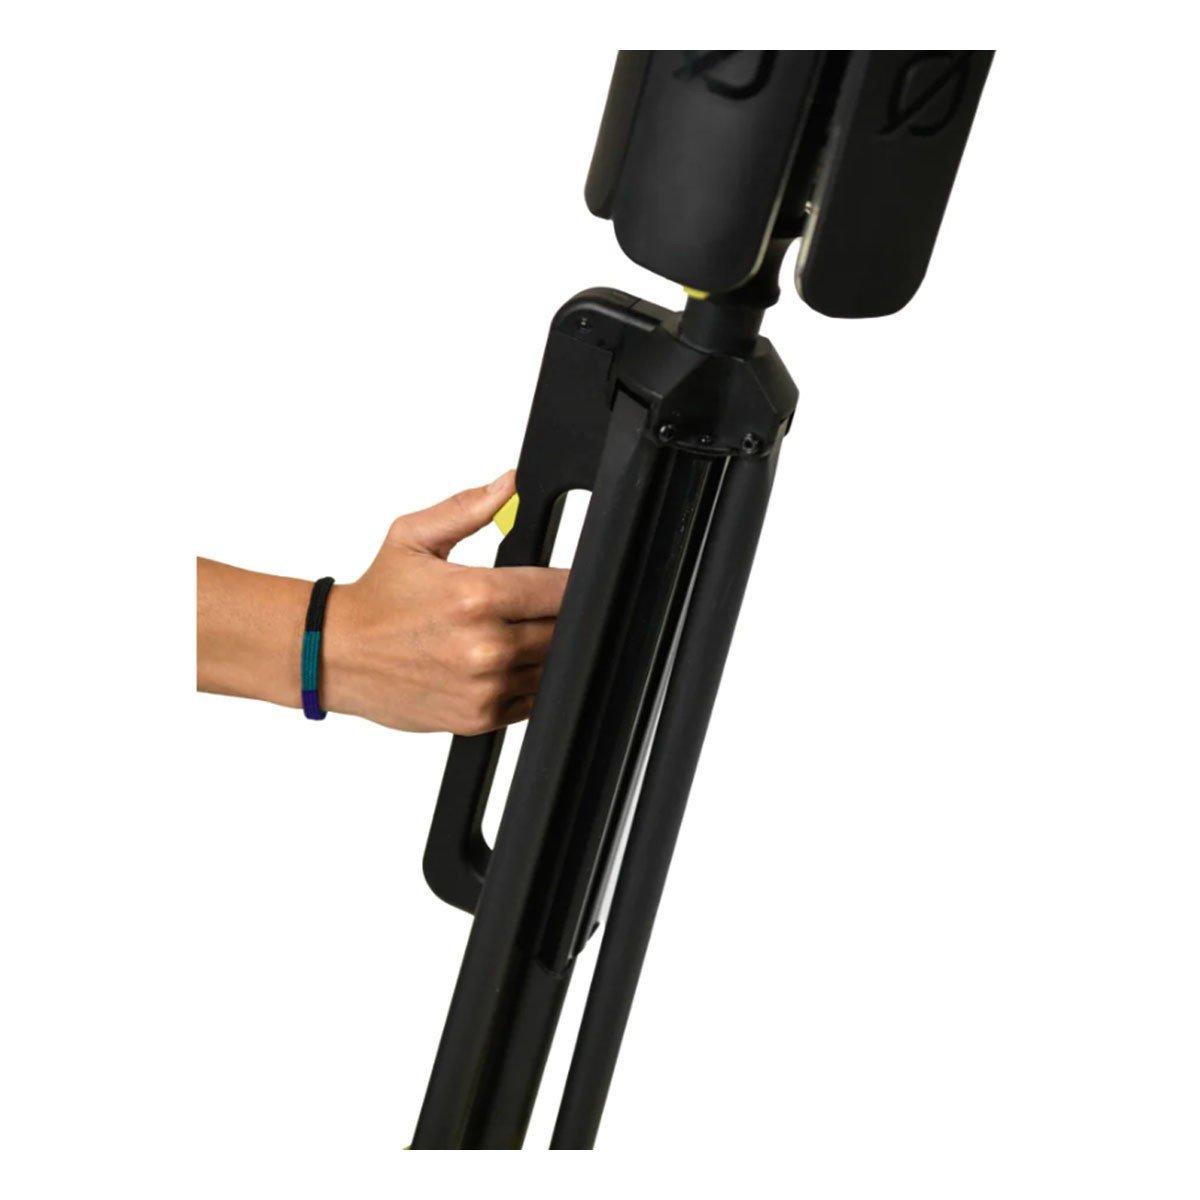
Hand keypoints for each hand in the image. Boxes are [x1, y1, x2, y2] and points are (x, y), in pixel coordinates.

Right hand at [322, 471, 567, 733]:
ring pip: (553, 666)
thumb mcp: (414, 537)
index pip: (561, 589)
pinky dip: (528, 682)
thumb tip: (509, 483)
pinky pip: (532, 699)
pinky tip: (502, 664)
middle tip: (533, 607)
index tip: (565, 581)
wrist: (336, 655)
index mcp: (477, 596)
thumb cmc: (377, 599)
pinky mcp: (480, 717)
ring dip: (545, 650)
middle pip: (564, 630)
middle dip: (558, 616)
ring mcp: (485, 686)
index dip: (570, 583)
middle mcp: (486, 646)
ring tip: (514, 634)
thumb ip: (468, 508)